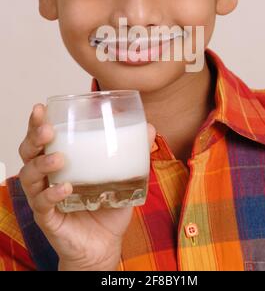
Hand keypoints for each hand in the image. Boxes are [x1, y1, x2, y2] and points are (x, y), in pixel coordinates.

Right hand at [19, 104, 155, 270]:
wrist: (105, 244)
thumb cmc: (107, 207)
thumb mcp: (124, 177)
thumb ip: (134, 152)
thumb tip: (149, 127)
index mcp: (60, 162)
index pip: (43, 138)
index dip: (37, 123)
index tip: (41, 107)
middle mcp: (47, 178)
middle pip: (28, 152)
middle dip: (34, 137)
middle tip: (47, 130)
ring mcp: (45, 198)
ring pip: (30, 176)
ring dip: (42, 164)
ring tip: (59, 159)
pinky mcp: (49, 219)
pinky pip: (42, 204)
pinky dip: (52, 194)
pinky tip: (65, 188)